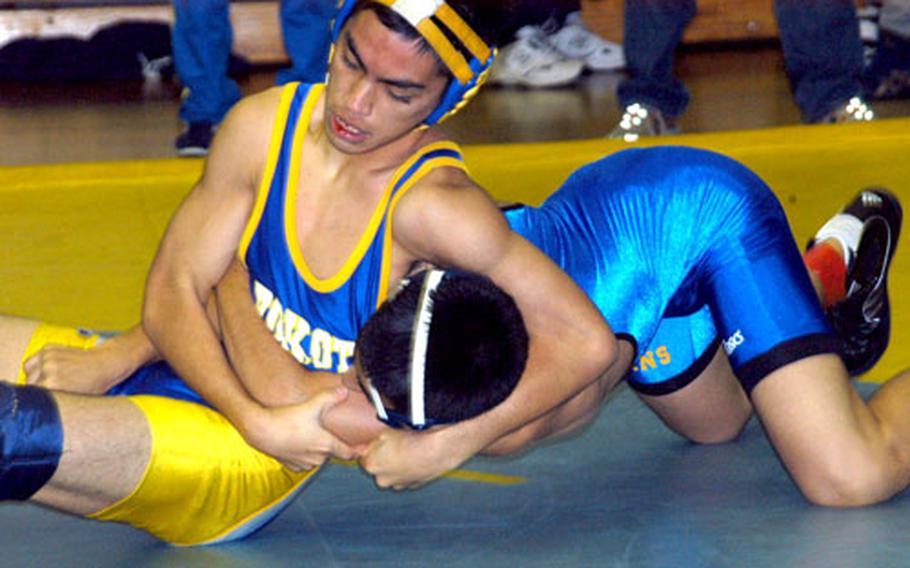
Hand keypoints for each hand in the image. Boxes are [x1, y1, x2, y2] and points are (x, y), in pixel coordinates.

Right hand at [23, 343, 127, 393]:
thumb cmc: (93, 385)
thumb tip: (41, 405)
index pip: (32, 396)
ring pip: (28, 371)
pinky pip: (34, 359)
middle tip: (50, 389)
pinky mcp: (49, 348)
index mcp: (52, 384)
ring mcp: (48, 357)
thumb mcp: (74, 400)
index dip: (39, 400)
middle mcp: (47, 369)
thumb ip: (55, 401)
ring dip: (34, 375)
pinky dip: (38, 364)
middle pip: (29, 384)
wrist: (105, 363)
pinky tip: (49, 369)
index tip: (46, 400)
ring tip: (49, 378)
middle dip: (37, 388)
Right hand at [243, 387, 360, 471]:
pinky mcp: (292, 465)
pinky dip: (305, 454)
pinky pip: (304, 462)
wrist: (260, 431)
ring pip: (318, 458)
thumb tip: (345, 390)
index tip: (365, 450)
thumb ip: (329, 397)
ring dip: (319, 450)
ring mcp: (304, 463)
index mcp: (327, 445)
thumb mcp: (311, 405)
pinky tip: (301, 443)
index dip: (358, 451)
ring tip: (316, 437)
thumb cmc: (286, 418)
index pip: (349, 453)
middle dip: (336, 446)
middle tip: (336, 435)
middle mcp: (318, 457)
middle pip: (333, 454)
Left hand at [360, 426, 477, 489]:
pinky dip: (410, 468)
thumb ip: (374, 440)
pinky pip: (407, 476)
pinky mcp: (414, 486)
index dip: (372, 448)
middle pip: (378, 467)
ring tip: (409, 449)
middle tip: (395, 444)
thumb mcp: (387, 430)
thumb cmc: (415, 439)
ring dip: (398, 464)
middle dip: (384, 457)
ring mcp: (399, 484)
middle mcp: (383, 479)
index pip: (363, 457)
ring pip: (393, 473)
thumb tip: (370, 441)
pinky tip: (417, 456)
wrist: (439, 448)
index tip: (378, 442)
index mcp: (371, 465)